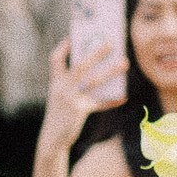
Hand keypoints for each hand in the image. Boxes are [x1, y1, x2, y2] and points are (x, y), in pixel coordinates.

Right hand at [37, 33, 125, 158]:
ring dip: (111, 71)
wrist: (52, 139)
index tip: (73, 37)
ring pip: (94, 80)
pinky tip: (123, 97)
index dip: (64, 47)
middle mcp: (61, 88)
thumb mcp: (61, 98)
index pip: (56, 59)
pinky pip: (99, 103)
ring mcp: (70, 99)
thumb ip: (74, 86)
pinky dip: (111, 100)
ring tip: (124, 63)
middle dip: (96, 53)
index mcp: (55, 82)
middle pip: (80, 65)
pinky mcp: (79, 110)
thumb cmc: (60, 116)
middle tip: (111, 43)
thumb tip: (99, 74)